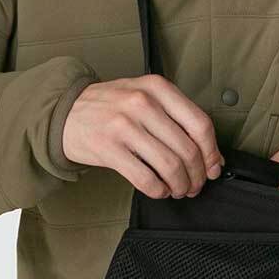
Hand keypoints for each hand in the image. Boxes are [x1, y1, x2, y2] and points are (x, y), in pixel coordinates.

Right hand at [61, 74, 224, 198]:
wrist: (65, 111)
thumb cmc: (112, 107)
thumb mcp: (145, 96)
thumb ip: (177, 119)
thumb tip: (211, 156)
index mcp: (158, 88)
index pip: (200, 124)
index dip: (211, 152)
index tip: (213, 168)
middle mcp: (143, 103)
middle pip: (187, 149)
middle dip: (197, 175)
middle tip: (195, 185)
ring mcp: (124, 125)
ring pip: (170, 166)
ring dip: (180, 185)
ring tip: (178, 190)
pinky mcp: (108, 148)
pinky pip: (145, 178)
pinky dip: (158, 190)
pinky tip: (159, 190)